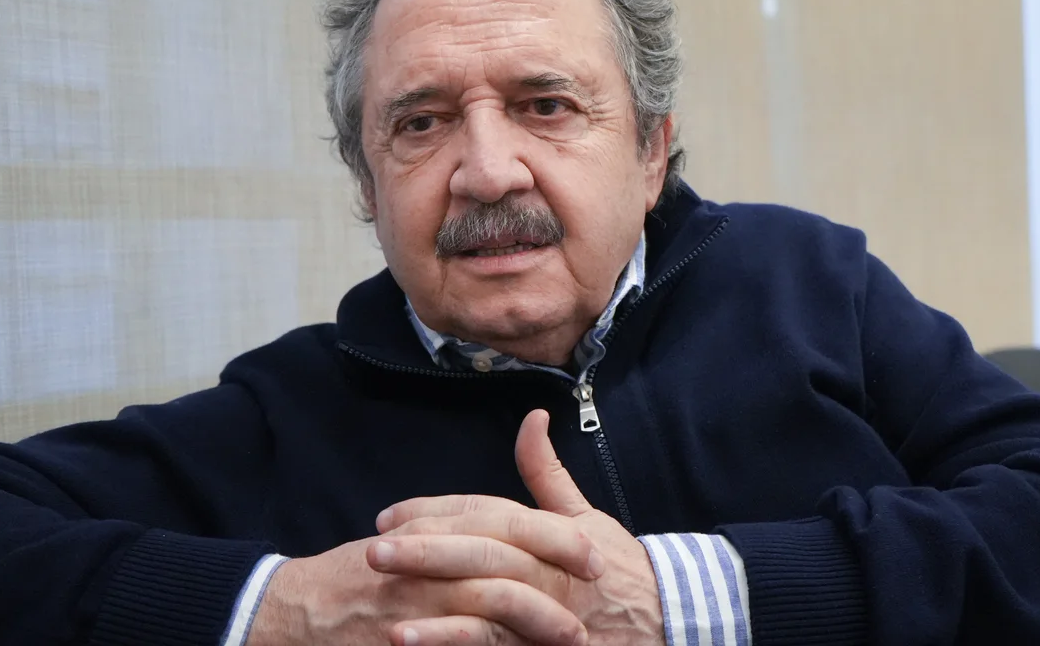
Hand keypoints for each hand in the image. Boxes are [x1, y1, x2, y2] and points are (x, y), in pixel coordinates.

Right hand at [246, 513, 594, 645]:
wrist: (295, 613)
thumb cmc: (357, 578)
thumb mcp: (408, 537)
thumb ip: (454, 523)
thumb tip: (498, 506)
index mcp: (429, 528)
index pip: (500, 516)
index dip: (550, 530)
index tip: (590, 545)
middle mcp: (424, 556)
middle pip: (502, 547)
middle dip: (554, 561)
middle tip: (595, 577)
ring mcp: (414, 601)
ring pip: (486, 598)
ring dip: (536, 614)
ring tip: (573, 633)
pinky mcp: (404, 636)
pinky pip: (454, 640)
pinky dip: (485, 645)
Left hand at [372, 410, 665, 645]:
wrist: (666, 619)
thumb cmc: (618, 566)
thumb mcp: (584, 516)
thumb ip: (547, 472)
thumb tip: (532, 417)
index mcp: (548, 530)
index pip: (485, 512)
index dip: (435, 513)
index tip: (387, 517)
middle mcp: (546, 566)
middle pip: (481, 550)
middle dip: (424, 551)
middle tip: (373, 551)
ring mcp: (547, 609)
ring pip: (487, 602)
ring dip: (433, 609)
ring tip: (384, 615)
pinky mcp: (543, 644)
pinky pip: (494, 645)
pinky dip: (454, 644)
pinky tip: (411, 644)